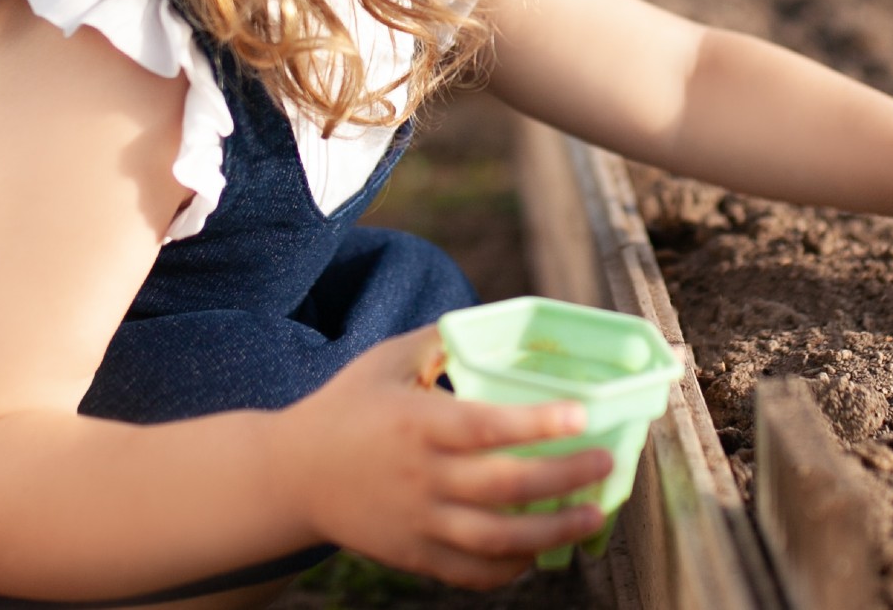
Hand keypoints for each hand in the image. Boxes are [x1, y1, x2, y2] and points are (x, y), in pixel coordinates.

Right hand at [274, 327, 612, 587]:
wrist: (288, 476)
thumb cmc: (344, 408)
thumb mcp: (385, 361)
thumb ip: (438, 340)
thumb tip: (489, 320)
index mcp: (417, 424)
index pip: (485, 426)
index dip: (537, 424)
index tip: (581, 416)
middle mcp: (421, 477)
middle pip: (505, 485)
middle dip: (565, 478)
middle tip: (604, 464)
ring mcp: (418, 522)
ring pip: (497, 538)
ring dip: (552, 530)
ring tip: (591, 515)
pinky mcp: (413, 555)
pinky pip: (470, 572)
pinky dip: (510, 568)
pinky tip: (540, 551)